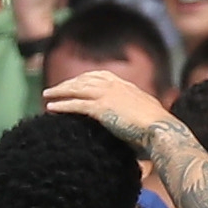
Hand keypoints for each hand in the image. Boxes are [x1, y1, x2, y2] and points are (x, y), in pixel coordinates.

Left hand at [40, 66, 172, 146]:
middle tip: (54, 88)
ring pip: (77, 88)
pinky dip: (62, 105)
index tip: (75, 82)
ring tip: (46, 95)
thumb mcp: (148, 119)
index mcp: (127, 86)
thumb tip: (137, 131)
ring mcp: (107, 95)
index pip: (101, 76)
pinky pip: (76, 104)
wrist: (161, 130)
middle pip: (85, 79)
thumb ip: (138, 119)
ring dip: (59, 90)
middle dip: (68, 82)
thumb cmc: (159, 131)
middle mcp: (116, 86)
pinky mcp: (101, 108)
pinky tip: (50, 108)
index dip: (85, 78)